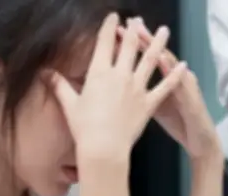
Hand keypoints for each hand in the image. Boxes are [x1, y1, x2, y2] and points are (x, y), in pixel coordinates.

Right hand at [51, 14, 187, 158]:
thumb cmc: (84, 128)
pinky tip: (183, 65)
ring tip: (164, 30)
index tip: (113, 16)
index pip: (104, 43)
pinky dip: (175, 75)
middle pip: (129, 46)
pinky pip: (165, 87)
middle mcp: (120, 75)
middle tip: (137, 19)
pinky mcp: (149, 103)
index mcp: (99, 73)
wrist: (104, 148)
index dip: (109, 27)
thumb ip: (59, 85)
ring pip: (150, 60)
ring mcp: (136, 88)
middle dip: (133, 30)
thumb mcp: (69, 105)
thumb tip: (44, 72)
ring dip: (157, 43)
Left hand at [120, 18, 221, 159]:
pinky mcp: (192, 98)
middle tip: (130, 23)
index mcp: (166, 79)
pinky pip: (181, 82)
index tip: (117, 32)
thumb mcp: (154, 106)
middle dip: (144, 38)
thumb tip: (119, 85)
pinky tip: (164, 60)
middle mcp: (177, 77)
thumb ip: (140, 92)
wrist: (200, 140)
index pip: (147, 57)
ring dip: (157, 47)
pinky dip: (172, 69)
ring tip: (146, 35)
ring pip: (171, 62)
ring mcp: (186, 85)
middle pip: (157, 54)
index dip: (133, 45)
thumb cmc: (178, 122)